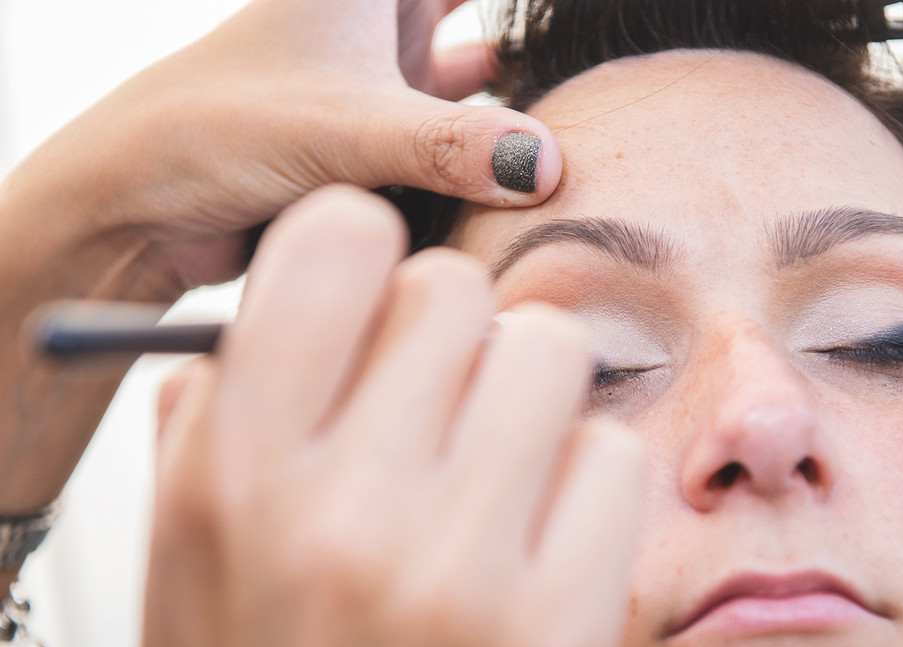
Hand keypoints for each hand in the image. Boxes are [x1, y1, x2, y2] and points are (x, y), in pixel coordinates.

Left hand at [5, 0, 560, 293]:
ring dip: (516, 108)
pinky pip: (459, 146)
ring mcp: (384, 89)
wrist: (144, 208)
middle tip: (596, 72)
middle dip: (533, 45)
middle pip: (481, 21)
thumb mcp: (346, 125)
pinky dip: (489, 161)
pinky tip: (527, 182)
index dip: (536, 7)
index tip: (591, 24)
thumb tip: (547, 165)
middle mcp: (380, 27)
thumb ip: (449, 145)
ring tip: (576, 132)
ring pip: (478, 86)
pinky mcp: (382, 149)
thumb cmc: (218, 129)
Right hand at [137, 186, 641, 646]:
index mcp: (233, 474)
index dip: (368, 259)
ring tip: (491, 474)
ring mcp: (460, 572)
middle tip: (439, 409)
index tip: (379, 306)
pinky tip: (539, 539)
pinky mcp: (560, 629)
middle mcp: (343, 512)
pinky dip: (583, 481)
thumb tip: (284, 306)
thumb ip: (219, 419)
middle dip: (452, 338)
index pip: (339, 239)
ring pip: (551, 353)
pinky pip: (613, 456)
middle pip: (460, 289)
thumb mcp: (184, 564)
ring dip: (526, 397)